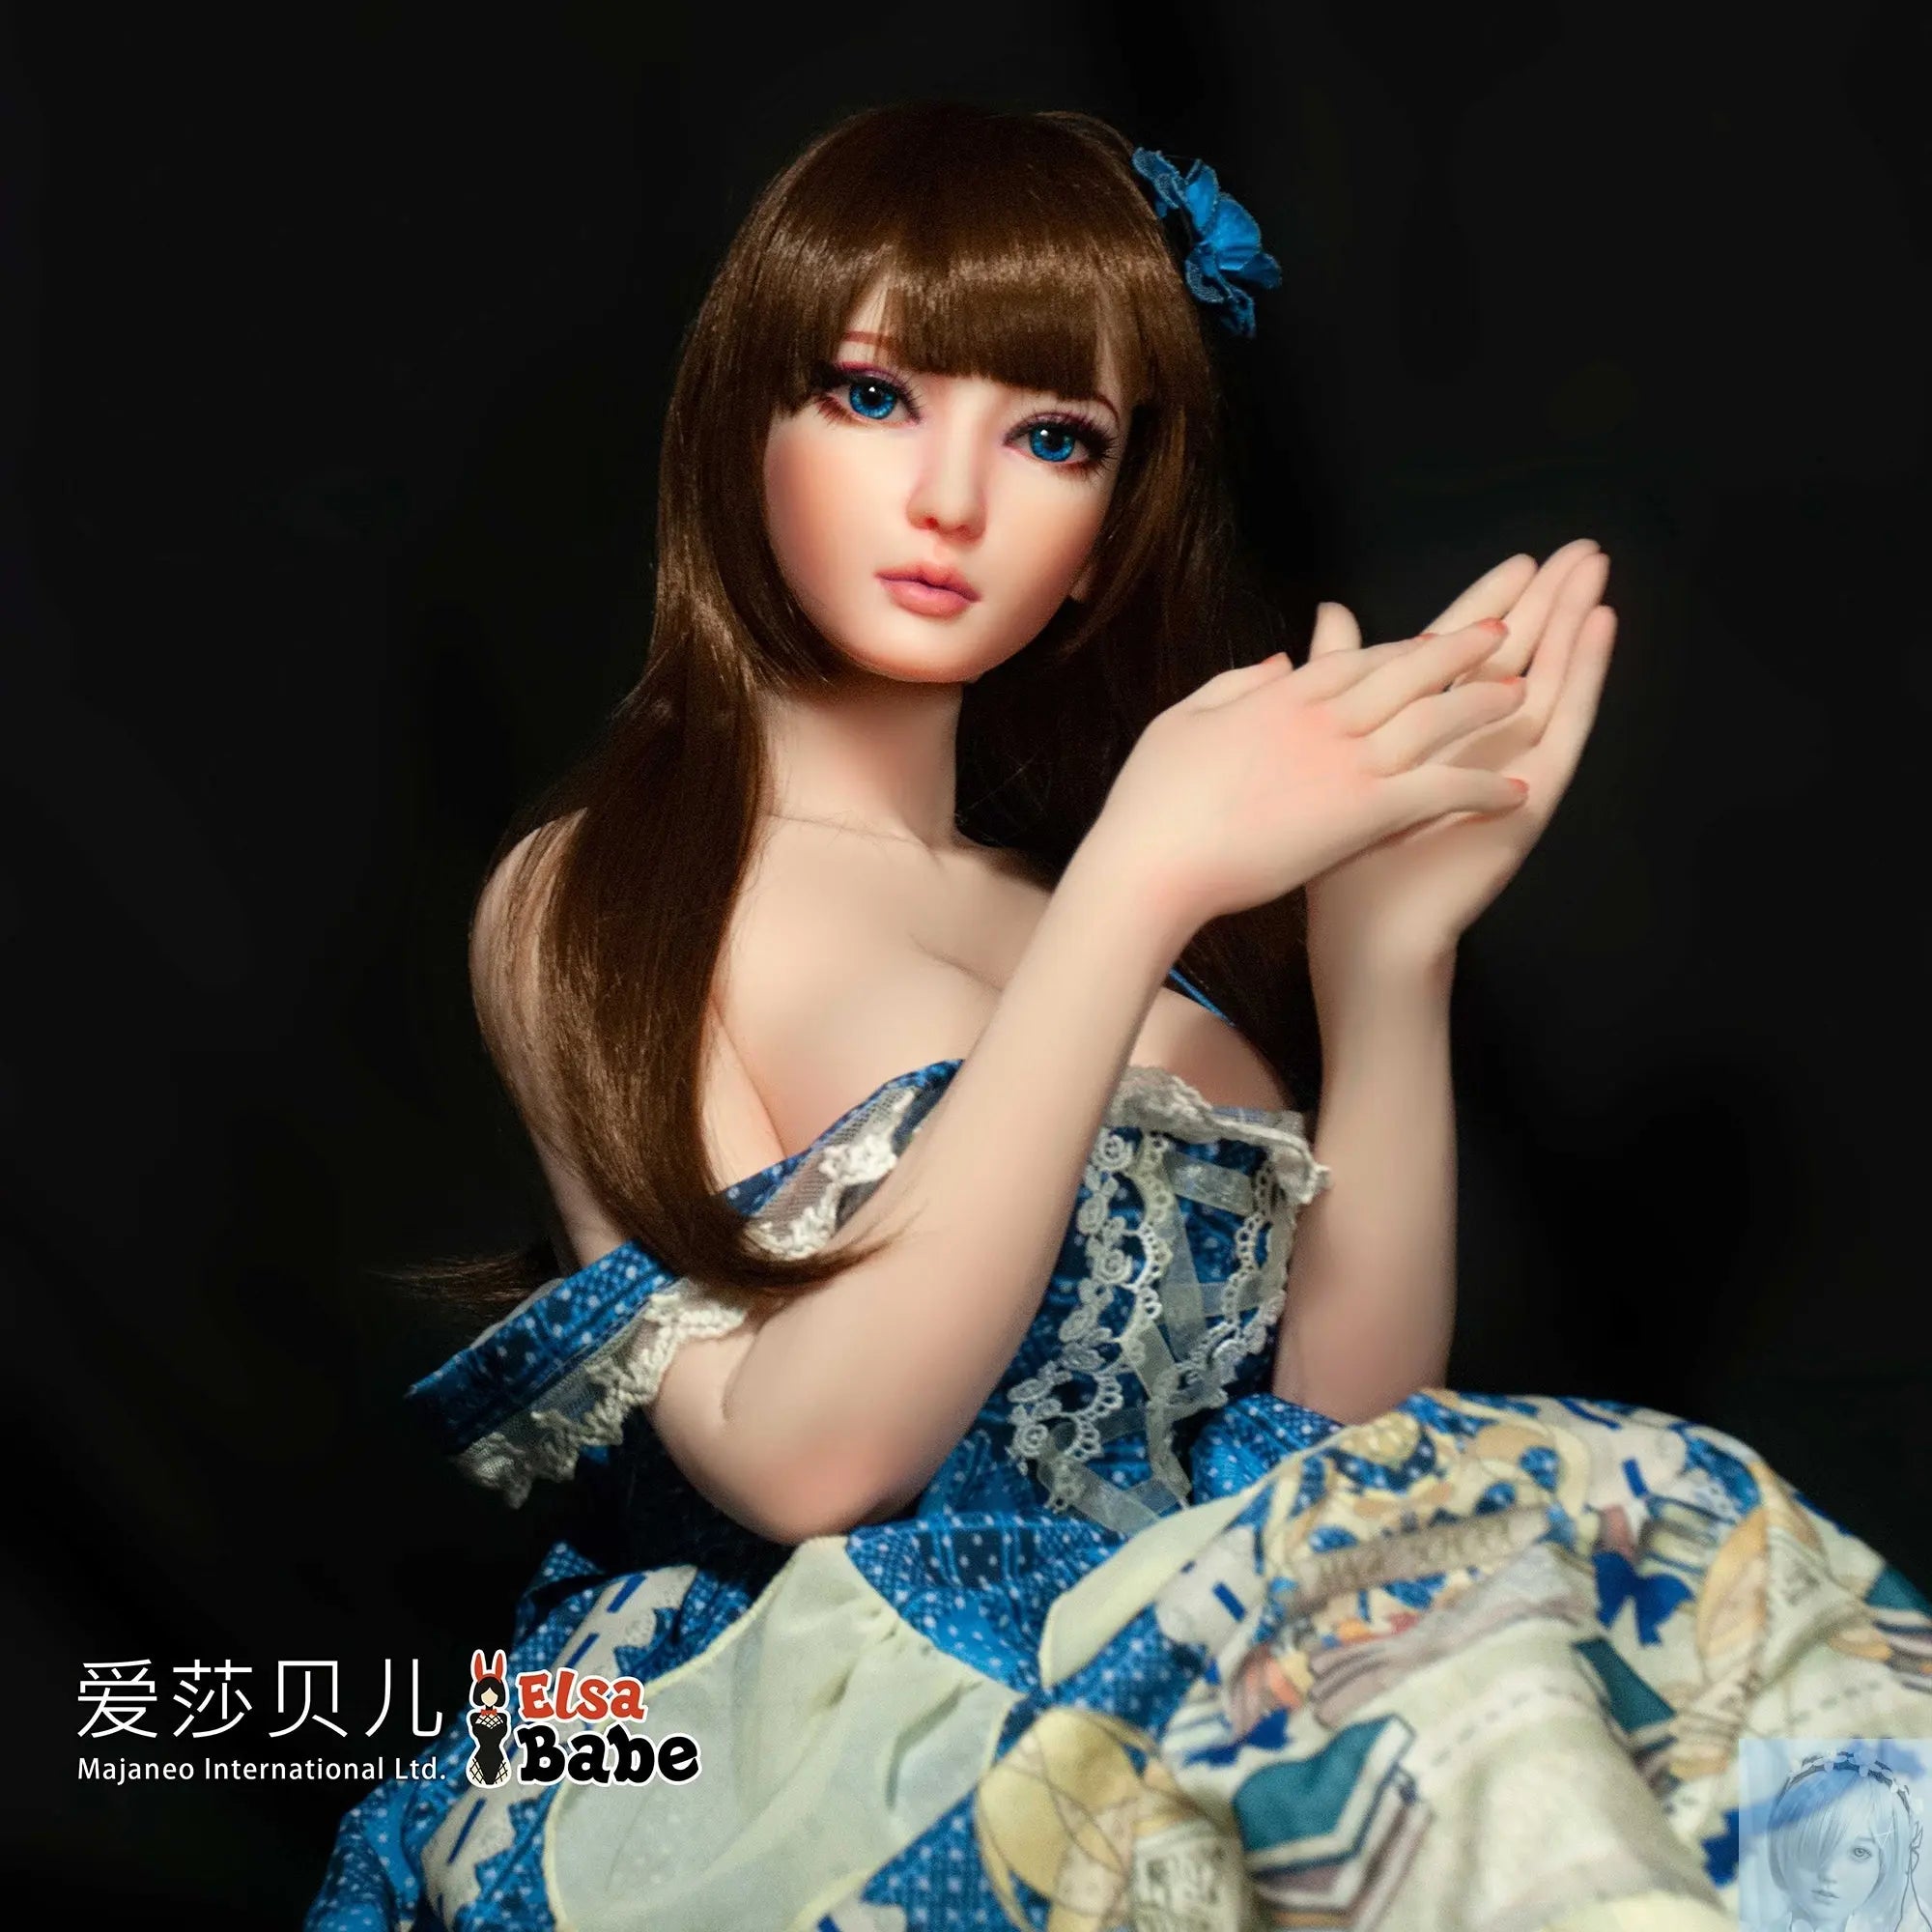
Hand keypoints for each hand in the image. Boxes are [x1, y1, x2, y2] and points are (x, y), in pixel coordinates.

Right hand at [1094, 622, 1533, 937]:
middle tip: (1506, 630)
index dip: (1403, 645)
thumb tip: (1282, 661)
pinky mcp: (1361, 812)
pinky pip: (1438, 791)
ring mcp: (1345, 762)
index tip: (1436, 634)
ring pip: (1435, 720)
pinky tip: (1516, 792)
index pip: (1356, 658)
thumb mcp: (1181, 722)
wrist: (1151, 864)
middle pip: (1407, 671)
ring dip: (1483, 706)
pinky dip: (1480, 787)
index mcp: (1279, 697)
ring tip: (1527, 693)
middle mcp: (1321, 718)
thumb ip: (1233, 686)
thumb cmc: (1152, 805)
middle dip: (1460, 649)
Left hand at [1302, 540, 1616, 978]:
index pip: (1470, 653)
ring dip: (1576, 622)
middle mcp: (1478, 744)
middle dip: (1551, 601)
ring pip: (1552, 678)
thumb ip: (1342, 673)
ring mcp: (1509, 766)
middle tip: (1584, 547)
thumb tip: (1330, 608)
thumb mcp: (1337, 745)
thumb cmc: (1344, 850)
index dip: (1496, 603)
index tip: (1524, 556)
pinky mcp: (1529, 792)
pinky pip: (1564, 723)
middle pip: (1522, 656)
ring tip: (1599, 570)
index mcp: (1431, 731)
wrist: (1366, 927)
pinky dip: (1585, 675)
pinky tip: (1600, 629)